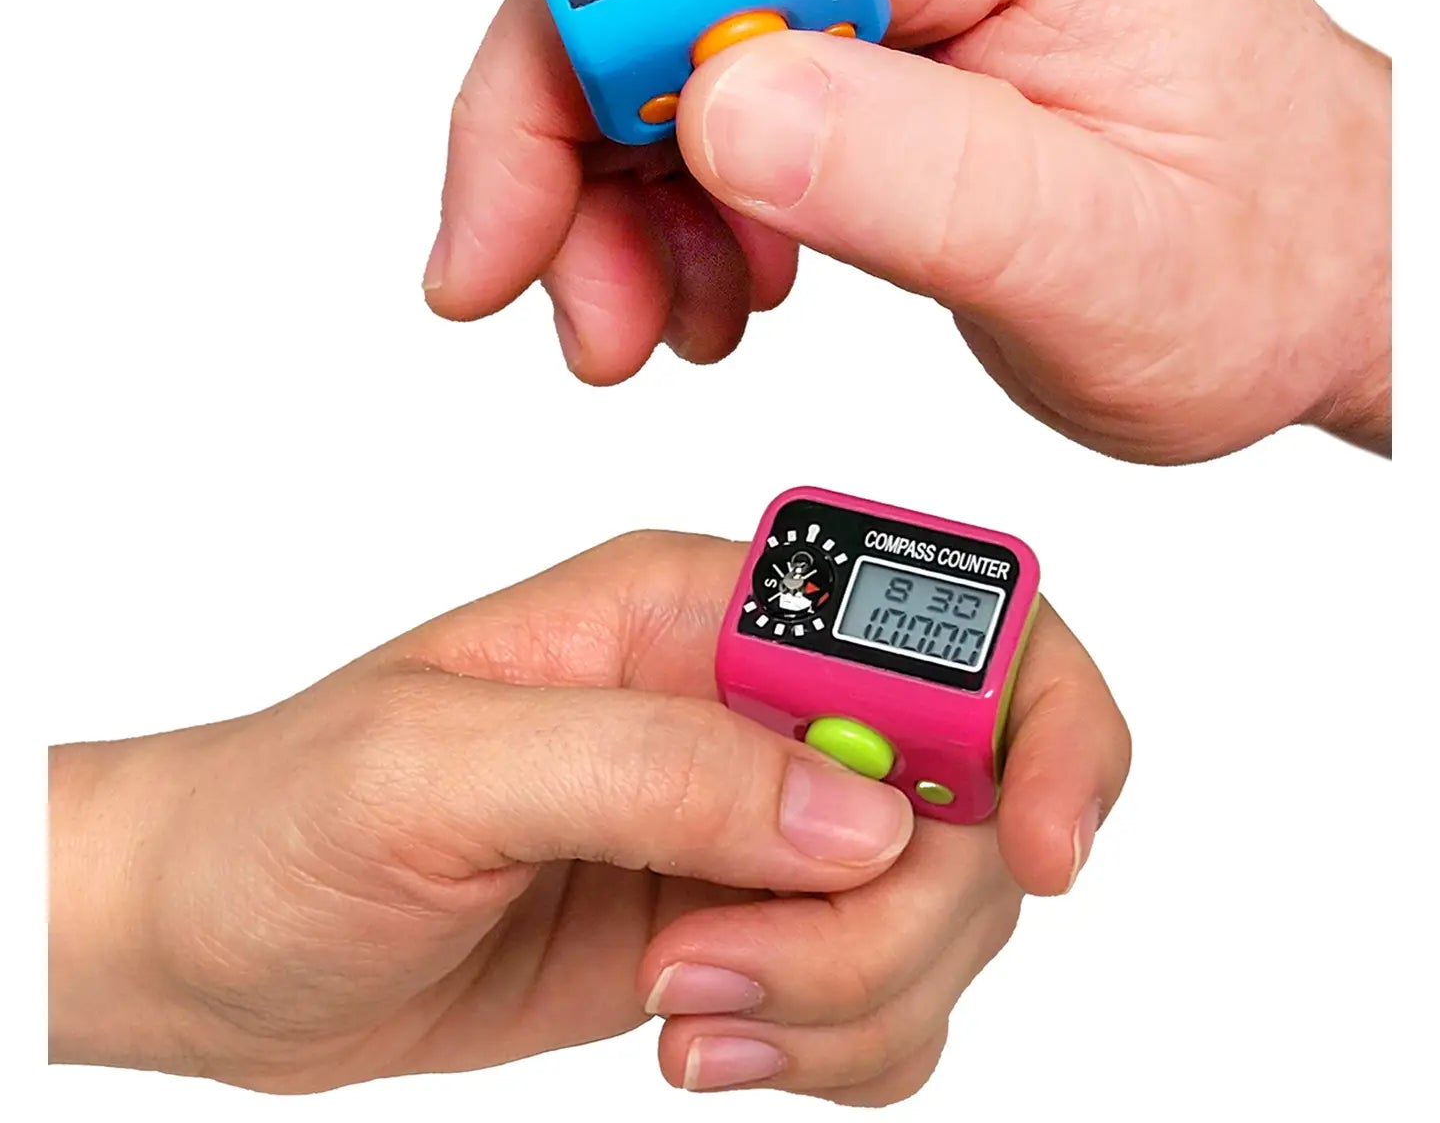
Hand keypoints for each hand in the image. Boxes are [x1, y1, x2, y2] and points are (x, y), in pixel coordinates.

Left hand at [50, 532, 1128, 1102]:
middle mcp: (749, 702)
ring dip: (850, 999)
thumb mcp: (440, 769)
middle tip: (718, 968)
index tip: (1041, 853)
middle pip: (967, 799)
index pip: (940, 620)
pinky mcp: (743, 925)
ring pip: (939, 915)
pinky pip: (884, 999)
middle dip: (898, 922)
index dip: (1037, 716)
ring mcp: (753, 822)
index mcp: (696, 607)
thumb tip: (866, 821)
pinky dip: (836, 1049)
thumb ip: (655, 770)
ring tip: (683, 1012)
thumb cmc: (290, 816)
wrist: (219, 939)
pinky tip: (705, 1046)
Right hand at [425, 0, 1390, 462]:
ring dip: (622, 189)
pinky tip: (728, 267)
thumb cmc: (1251, 254)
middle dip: (570, 161)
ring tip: (679, 319)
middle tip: (587, 319)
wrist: (1314, 252)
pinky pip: (711, 49)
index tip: (510, 255)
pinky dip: (681, 178)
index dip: (559, 96)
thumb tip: (711, 107)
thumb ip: (908, 175)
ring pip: (653, 22)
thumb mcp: (1097, 258)